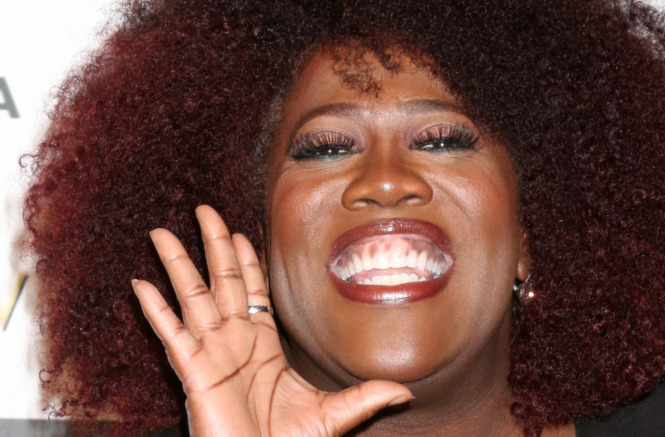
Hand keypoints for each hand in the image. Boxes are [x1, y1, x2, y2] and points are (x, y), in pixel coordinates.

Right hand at [132, 205, 412, 435]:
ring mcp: (210, 353)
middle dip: (212, 244)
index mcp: (262, 345)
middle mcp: (233, 341)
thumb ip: (366, 397)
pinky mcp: (193, 371)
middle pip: (222, 280)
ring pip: (191, 297)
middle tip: (204, 210)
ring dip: (176, 263)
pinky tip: (141, 284)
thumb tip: (405, 391)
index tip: (239, 233)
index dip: (246, 260)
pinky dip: (155, 309)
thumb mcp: (334, 416)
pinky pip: (172, 333)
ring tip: (161, 233)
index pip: (253, 290)